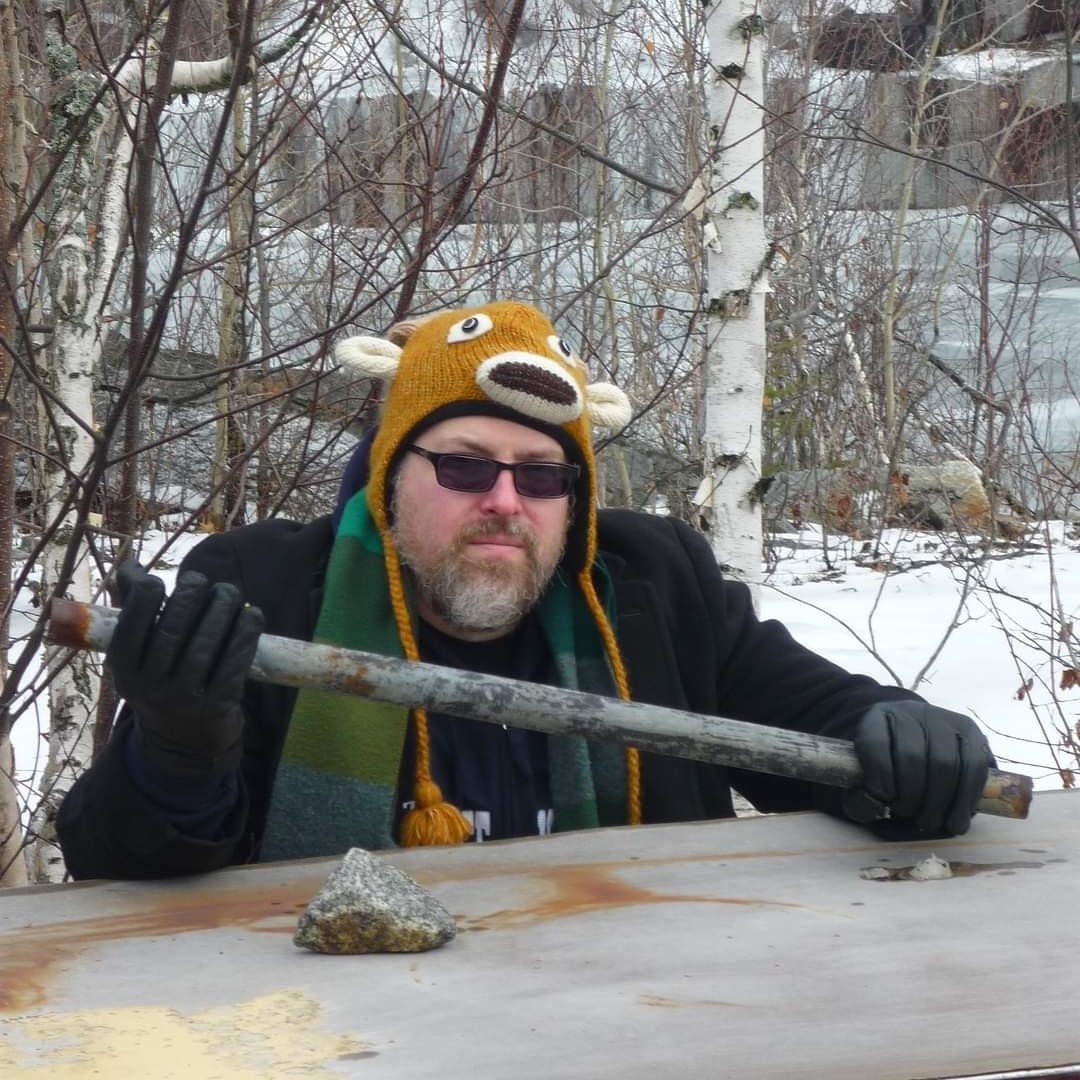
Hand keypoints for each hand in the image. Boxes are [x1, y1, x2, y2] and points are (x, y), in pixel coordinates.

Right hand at [108, 561, 264, 776]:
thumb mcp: (138, 653)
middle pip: (175, 625)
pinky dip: (247, 630)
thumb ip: (133, 607)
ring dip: (225, 607)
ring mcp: (183, 698)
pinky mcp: (217, 705)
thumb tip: (131, 563)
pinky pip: (236, 659)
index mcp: (122, 665)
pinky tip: (252, 616)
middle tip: (209, 584)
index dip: (153, 589)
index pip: (135, 615)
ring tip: (231, 594)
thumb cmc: (160, 679)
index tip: (168, 583)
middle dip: (195, 593)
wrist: (181, 742)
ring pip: (208, 640)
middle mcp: (148, 684)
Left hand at [843, 701, 992, 835]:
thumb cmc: (888, 768)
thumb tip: (874, 806)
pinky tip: (954, 819)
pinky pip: (973, 768)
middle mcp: (911, 712)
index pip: (875, 743)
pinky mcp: (973, 733)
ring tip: (930, 822)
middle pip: (912, 755)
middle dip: (911, 795)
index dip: (879, 777)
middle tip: (909, 815)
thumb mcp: (865, 777)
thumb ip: (860, 796)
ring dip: (938, 802)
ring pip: (945, 763)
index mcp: (877, 718)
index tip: (883, 800)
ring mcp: (945, 719)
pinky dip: (964, 799)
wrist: (921, 743)